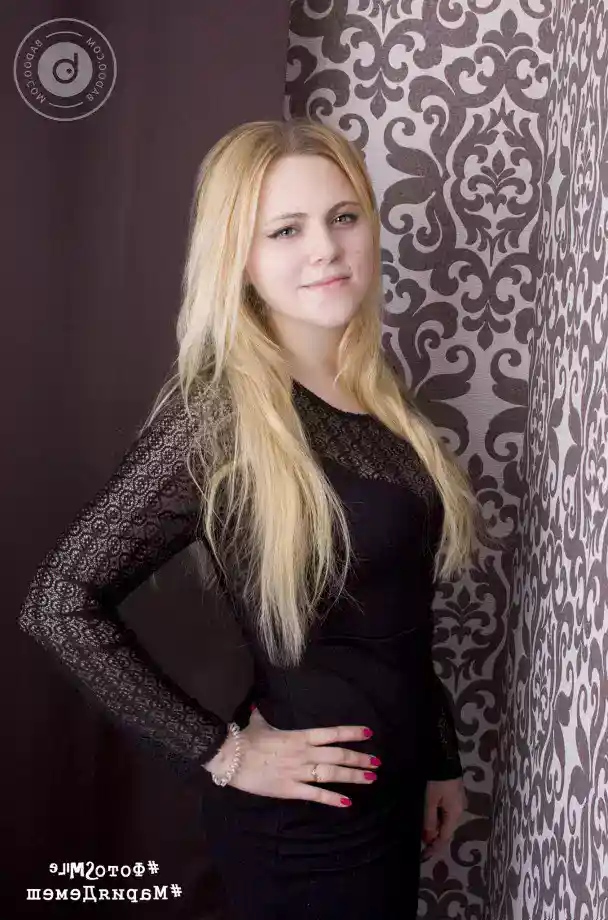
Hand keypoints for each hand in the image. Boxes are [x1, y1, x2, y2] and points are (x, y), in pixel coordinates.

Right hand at [204, 707, 379, 807]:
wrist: (230, 757)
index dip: (352, 733)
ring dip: (353, 777)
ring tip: (370, 779)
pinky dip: (332, 799)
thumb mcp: (259, 722)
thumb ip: (264, 715)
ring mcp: (298, 772)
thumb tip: (258, 704)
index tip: (369, 734)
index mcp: (300, 736)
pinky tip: (347, 802)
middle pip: (338, 756)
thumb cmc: (246, 738)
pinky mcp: (289, 789)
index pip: (332, 734)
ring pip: (332, 774)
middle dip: (360, 759)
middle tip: (377, 763)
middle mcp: (304, 753)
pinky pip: (315, 794)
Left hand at [421, 777, 466, 856]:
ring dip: (435, 828)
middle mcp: (460, 810)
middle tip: (420, 845)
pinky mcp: (454, 794)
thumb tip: (428, 840)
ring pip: (446, 821)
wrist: (444, 758)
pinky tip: (429, 817)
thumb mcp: (430, 801)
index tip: (423, 856)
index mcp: (455, 814)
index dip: (434, 848)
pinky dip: (438, 817)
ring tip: (422, 832)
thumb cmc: (436, 781)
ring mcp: (458, 801)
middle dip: (434, 838)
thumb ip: (429, 821)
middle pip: (447, 830)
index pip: (445, 838)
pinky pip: (446, 812)